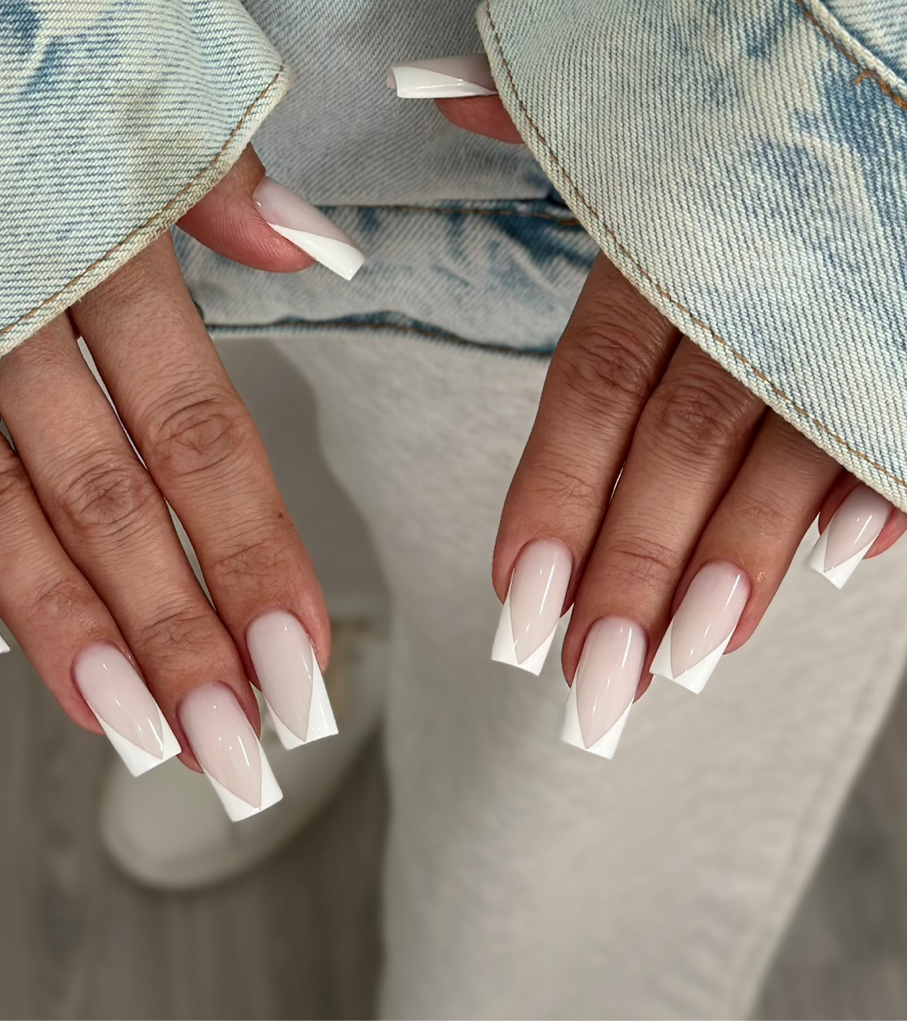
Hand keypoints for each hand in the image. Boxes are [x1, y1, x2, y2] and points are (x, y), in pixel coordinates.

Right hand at [0, 147, 356, 813]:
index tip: (298, 658)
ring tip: (132, 731)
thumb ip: (213, 184)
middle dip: (176, 638)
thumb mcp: (123, 86)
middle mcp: (15, 312)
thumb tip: (311, 253)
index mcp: (105, 250)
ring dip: (66, 633)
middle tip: (233, 744)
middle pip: (113, 506)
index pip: (201, 438)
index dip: (253, 556)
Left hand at [435, 86, 905, 751]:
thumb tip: (437, 96)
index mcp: (668, 228)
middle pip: (678, 450)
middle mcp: (753, 277)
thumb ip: (544, 108)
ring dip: (736, 568)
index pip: (595, 386)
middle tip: (588, 687)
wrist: (900, 30)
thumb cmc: (767, 67)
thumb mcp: (648, 72)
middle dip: (629, 574)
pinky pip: (894, 419)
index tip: (515, 597)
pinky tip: (837, 568)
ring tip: (681, 665)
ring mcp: (845, 306)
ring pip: (786, 455)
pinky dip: (874, 493)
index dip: (555, 494)